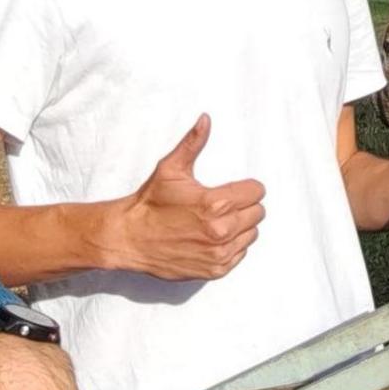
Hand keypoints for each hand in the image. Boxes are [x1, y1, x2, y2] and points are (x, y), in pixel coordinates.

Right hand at [113, 115, 264, 280]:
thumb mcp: (171, 168)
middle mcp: (221, 230)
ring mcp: (219, 253)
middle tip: (222, 205)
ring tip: (216, 222)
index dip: (246, 188)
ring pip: (251, 234)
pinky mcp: (215, 269)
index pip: (257, 192)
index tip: (232, 190)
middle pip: (258, 213)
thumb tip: (206, 120)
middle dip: (244, 206)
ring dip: (240, 227)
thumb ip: (193, 143)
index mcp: (216, 203)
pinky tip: (212, 238)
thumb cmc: (150, 203)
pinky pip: (240, 254)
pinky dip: (231, 246)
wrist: (130, 238)